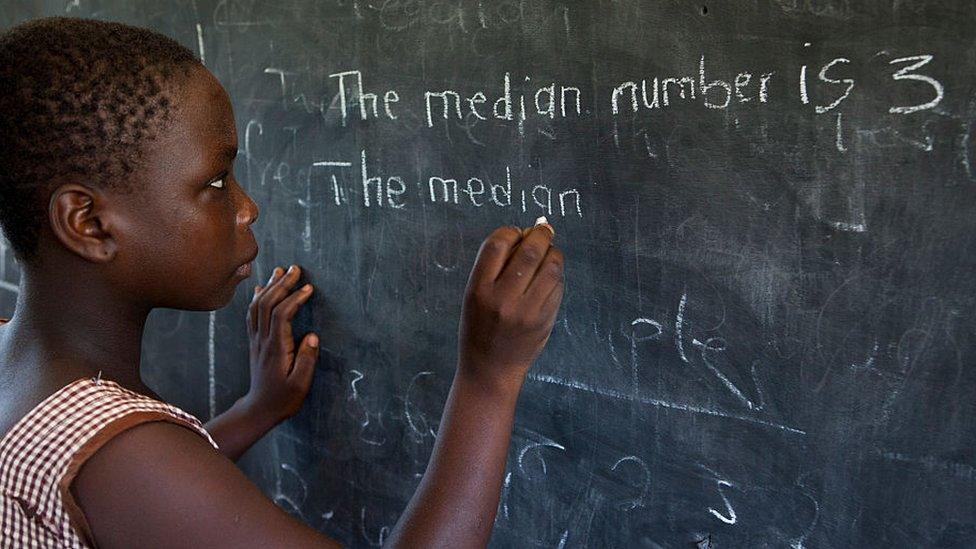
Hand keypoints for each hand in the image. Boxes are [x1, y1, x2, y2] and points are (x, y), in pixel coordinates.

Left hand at [243, 264, 318, 422]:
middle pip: (267, 304)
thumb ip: (307, 360)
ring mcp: (255, 340)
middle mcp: (263, 340)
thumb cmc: (284, 398)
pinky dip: (257, 298)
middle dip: (281, 284)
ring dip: (269, 286)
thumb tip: (313, 336)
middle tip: (295, 268)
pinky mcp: (254, 341)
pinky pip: (251, 314)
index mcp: (276, 348)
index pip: (282, 315)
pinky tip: (261, 288)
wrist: (260, 409)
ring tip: (280, 271)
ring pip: (257, 306)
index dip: (294, 298)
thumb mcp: (301, 384)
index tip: (308, 288)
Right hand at [457, 224, 564, 392]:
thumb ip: (494, 266)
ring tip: (548, 253)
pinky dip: (556, 274)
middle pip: (530, 251)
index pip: (497, 243)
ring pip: (551, 267)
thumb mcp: (474, 295)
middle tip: (544, 229)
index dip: (511, 231)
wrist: (490, 369)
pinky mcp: (545, 319)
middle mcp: (503, 299)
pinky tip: (549, 276)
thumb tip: (526, 232)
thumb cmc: (480, 327)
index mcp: (479, 289)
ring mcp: (527, 310)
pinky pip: (558, 286)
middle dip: (540, 233)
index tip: (516, 232)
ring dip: (553, 253)